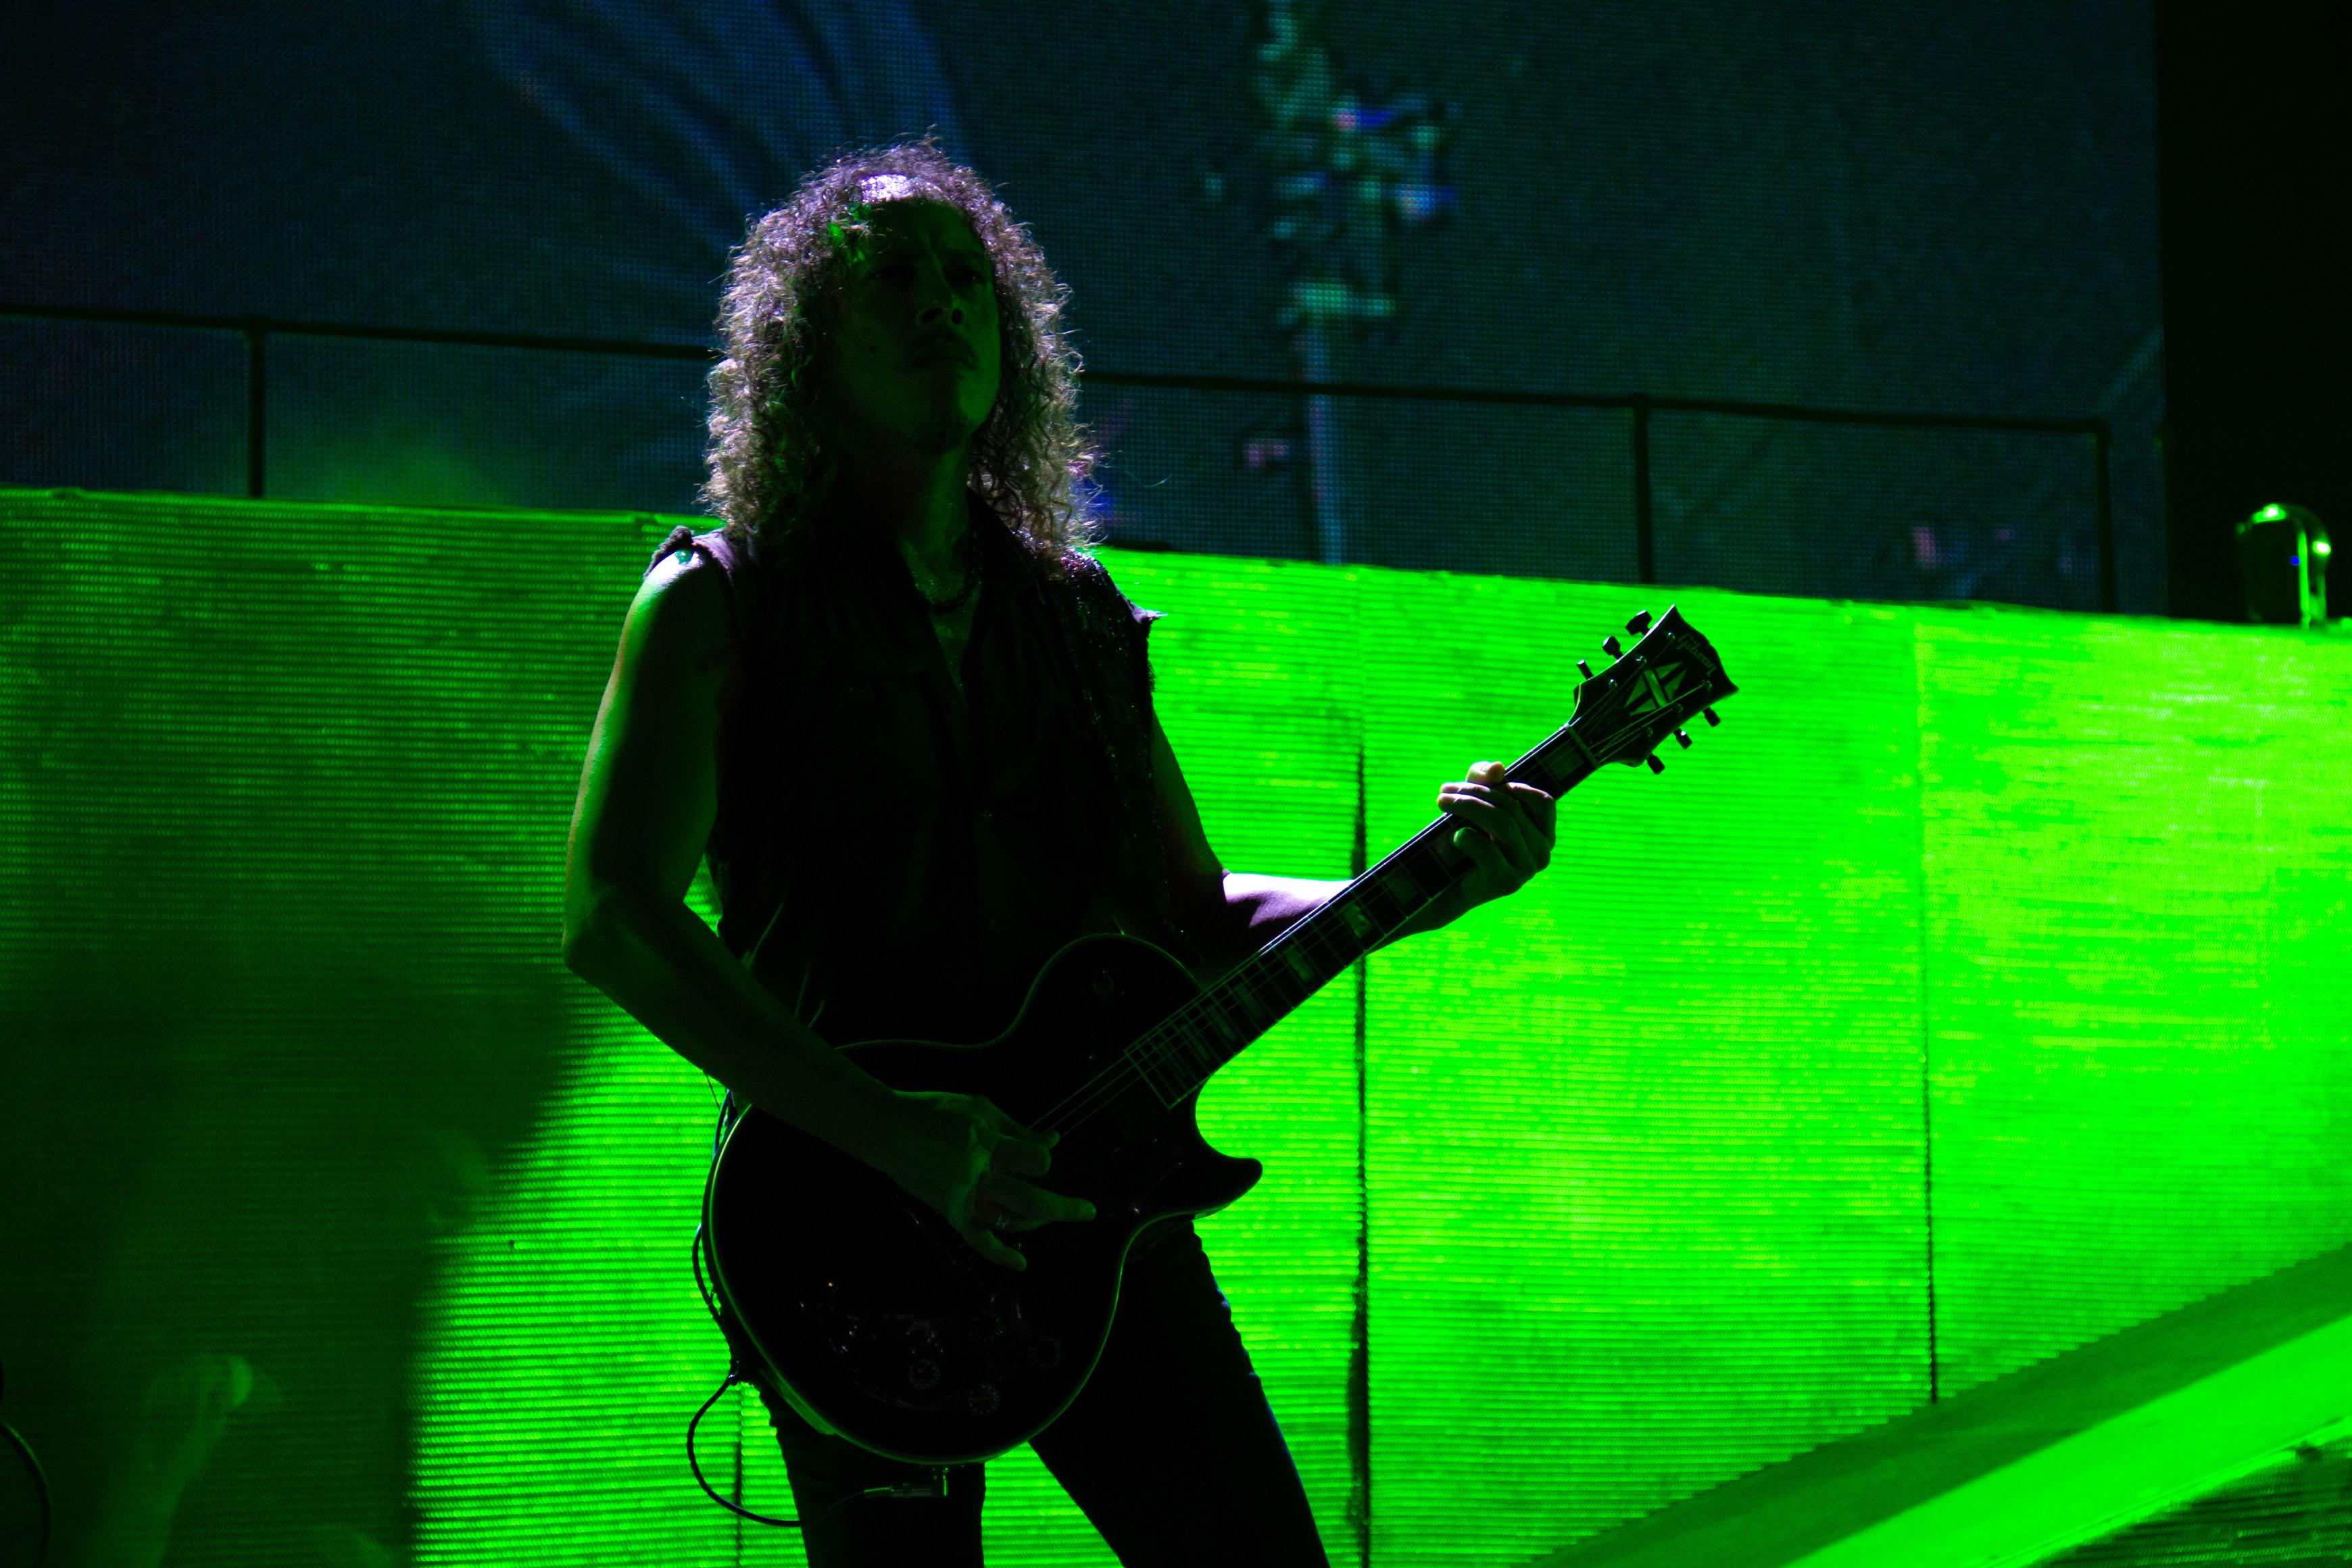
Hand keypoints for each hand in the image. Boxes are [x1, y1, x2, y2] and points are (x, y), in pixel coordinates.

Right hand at [879, 1090, 1095, 1270]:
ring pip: (1011, 1221)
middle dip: (1065, 1209)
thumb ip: (1019, 1129)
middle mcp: (978, 1178)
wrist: (886, 1130)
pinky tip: (1022, 1263)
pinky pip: (978, 1240)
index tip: (1039, 1157)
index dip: (1043, 1160)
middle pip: (1031, 1201)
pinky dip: (1000, 1255)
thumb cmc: (936, 1112)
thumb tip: (1054, 1140)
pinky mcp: (951, 1213)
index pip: (1034, 1161)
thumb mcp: (981, 1109)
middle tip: (1089, 1211)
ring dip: (1038, 1220)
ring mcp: (964, 1200)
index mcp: (987, 1146)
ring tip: (1051, 1213)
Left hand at [1437, 760, 1555, 913]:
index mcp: (1545, 833)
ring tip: (1442, 802)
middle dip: (1475, 792)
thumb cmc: (1465, 837)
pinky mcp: (1508, 883)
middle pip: (1512, 808)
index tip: (1475, 784)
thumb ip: (1486, 779)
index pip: (1541, 801)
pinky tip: (1455, 836)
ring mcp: (1528, 870)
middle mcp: (1543, 853)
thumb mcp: (1475, 800)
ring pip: (1502, 824)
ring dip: (1467, 806)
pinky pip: (1488, 849)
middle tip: (1445, 790)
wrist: (1446, 885)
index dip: (1510, 787)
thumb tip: (1498, 767)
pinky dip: (1467, 838)